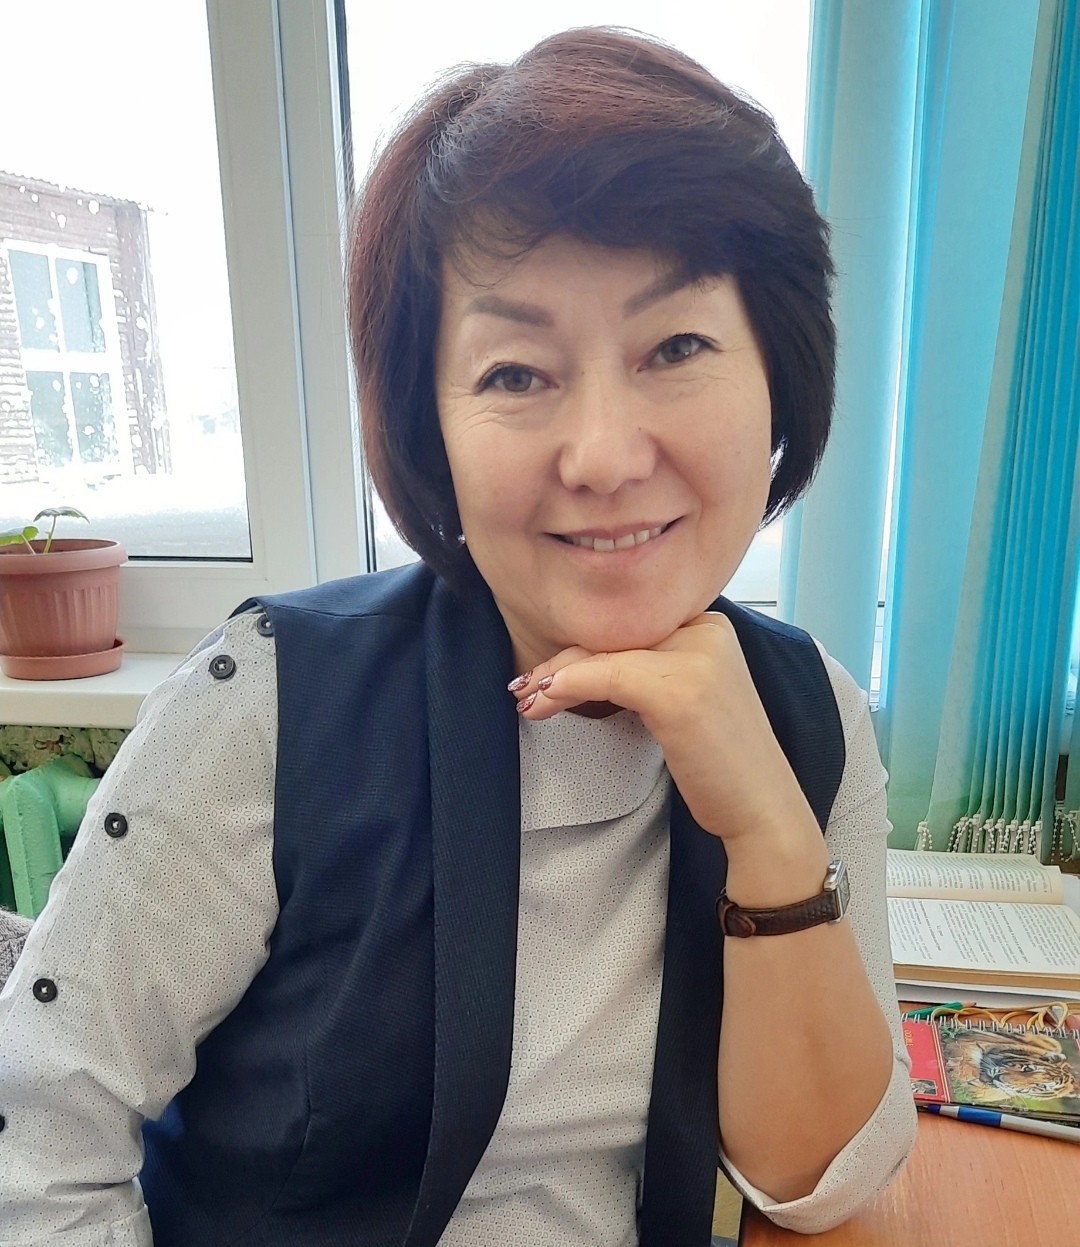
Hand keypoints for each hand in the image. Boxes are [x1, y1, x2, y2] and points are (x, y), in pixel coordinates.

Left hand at [510, 614, 819, 848]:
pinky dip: (568, 687)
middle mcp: (706, 630)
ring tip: (527, 701)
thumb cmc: (719, 763)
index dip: (581, 647)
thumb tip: (575, 665)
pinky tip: (544, 701)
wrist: (762, 810)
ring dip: (554, 677)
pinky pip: (606, 676)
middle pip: (613, 636)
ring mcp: (696, 657)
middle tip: (524, 688)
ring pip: (603, 655)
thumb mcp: (683, 700)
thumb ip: (646, 670)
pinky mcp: (679, 689)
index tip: (543, 673)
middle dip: (561, 662)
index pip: (628, 627)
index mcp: (708, 626)